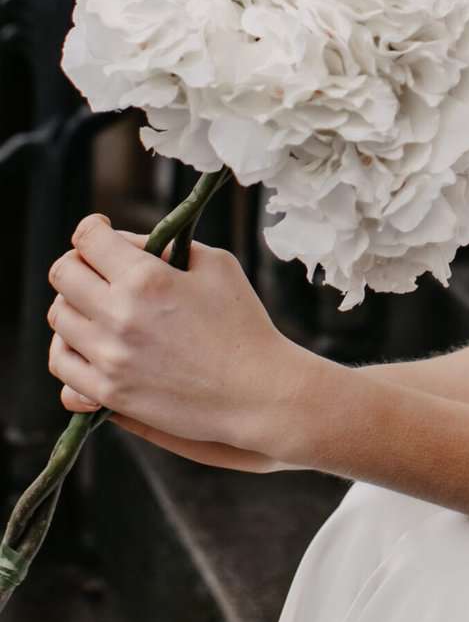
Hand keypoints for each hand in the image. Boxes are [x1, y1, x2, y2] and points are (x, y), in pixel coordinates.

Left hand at [46, 212, 305, 462]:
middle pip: (63, 275)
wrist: (256, 392)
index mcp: (146, 279)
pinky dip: (70, 351)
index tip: (100, 230)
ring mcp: (110, 359)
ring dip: (75, 306)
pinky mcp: (109, 394)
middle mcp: (119, 317)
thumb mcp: (216, 264)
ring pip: (58, 319)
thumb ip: (167, 246)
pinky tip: (92, 345)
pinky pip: (62, 367)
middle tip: (98, 267)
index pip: (88, 239)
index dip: (92, 227)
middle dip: (79, 262)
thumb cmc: (243, 323)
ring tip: (99, 307)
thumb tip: (127, 244)